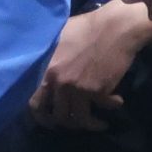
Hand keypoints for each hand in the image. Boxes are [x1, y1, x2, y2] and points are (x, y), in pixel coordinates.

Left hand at [28, 0, 151, 130]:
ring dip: (89, 124)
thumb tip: (40, 70)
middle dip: (64, 124)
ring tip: (98, 123)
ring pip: (78, 119)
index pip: (34, 102)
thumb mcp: (57, 38)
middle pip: (56, 116)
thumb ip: (47, 58)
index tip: (49, 119)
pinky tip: (117, 102)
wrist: (115, 27)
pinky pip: (101, 108)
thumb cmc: (86, 27)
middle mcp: (57, 82)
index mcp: (44, 69)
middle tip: (71, 124)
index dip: (41, 115)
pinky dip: (109, 108)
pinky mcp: (96, 91)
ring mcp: (76, 88)